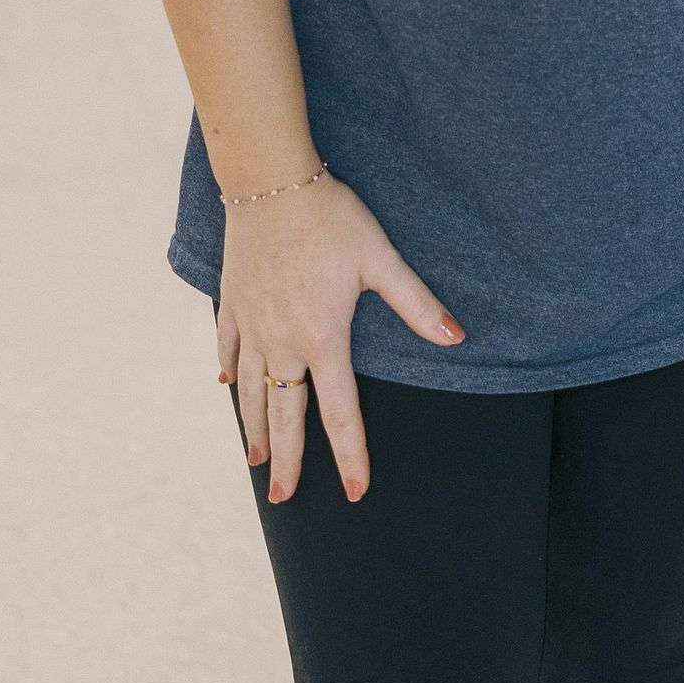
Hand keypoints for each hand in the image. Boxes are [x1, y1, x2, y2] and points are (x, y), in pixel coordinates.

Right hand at [216, 173, 462, 503]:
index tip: (355, 491)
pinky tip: (227, 388)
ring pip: (250, 392)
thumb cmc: (331, 219)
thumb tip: (457, 337)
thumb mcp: (380, 258)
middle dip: (288, 462)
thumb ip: (417, 303)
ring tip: (256, 460)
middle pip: (285, 416)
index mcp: (323, 339)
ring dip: (255, 428)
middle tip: (283, 498)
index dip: (350, 454)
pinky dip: (229, 374)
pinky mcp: (232, 305)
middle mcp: (283, 343)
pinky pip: (228, 351)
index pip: (339, 412)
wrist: (271, 184)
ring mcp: (252, 326)